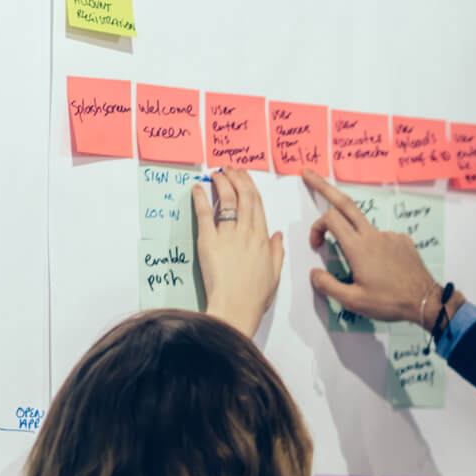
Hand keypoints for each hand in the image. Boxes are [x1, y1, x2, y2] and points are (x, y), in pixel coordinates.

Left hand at [194, 168, 284, 336]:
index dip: (250, 186)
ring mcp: (228, 236)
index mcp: (263, 240)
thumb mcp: (274, 274)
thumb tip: (277, 235)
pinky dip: (201, 199)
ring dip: (221, 183)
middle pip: (244, 197)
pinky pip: (205, 215)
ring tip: (216, 174)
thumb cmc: (255, 296)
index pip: (257, 205)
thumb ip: (276, 251)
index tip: (244, 176)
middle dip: (237, 178)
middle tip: (230, 168)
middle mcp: (247, 233)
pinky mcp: (208, 242)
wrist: (236, 307)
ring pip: (227, 201)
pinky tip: (197, 188)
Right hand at [301, 169, 446, 325]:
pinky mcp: (403, 241)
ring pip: (365, 227)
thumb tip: (314, 273)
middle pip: (345, 203)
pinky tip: (383, 270)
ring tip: (368, 271)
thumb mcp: (354, 301)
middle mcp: (374, 236)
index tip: (316, 244)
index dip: (317, 227)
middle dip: (324, 187)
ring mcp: (390, 236)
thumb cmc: (391, 302)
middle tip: (308, 174)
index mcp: (358, 248)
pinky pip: (383, 238)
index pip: (330, 219)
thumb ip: (328, 286)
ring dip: (355, 238)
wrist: (426, 302)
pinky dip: (375, 248)